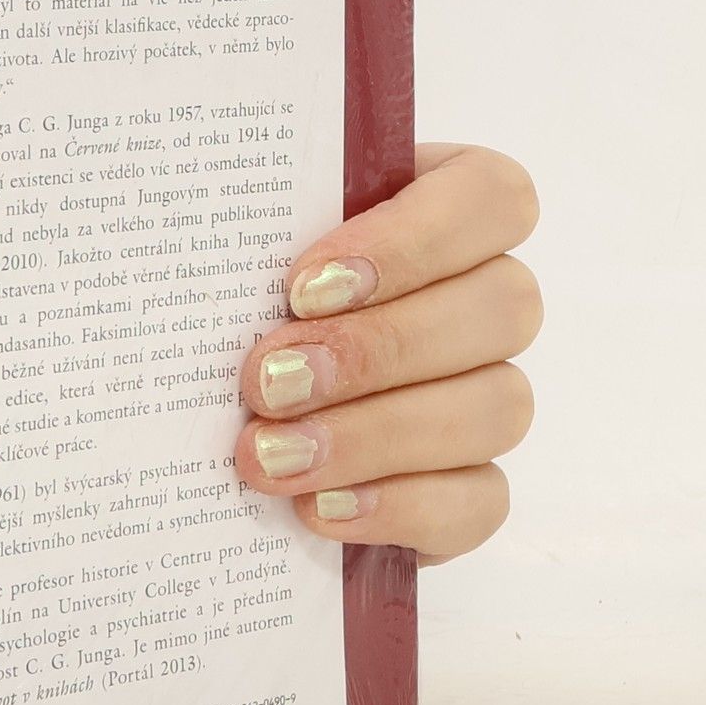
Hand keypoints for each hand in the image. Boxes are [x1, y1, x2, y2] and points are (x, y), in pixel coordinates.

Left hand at [233, 144, 540, 563]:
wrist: (205, 408)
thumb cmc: (233, 294)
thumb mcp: (241, 240)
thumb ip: (254, 221)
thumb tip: (203, 218)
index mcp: (449, 208)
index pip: (493, 197)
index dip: (412, 241)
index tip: (303, 286)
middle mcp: (489, 298)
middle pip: (502, 308)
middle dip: (374, 350)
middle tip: (266, 380)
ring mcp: (491, 394)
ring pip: (496, 407)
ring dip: (375, 435)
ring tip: (271, 453)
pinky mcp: (472, 487)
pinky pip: (481, 502)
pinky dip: (399, 507)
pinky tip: (317, 506)